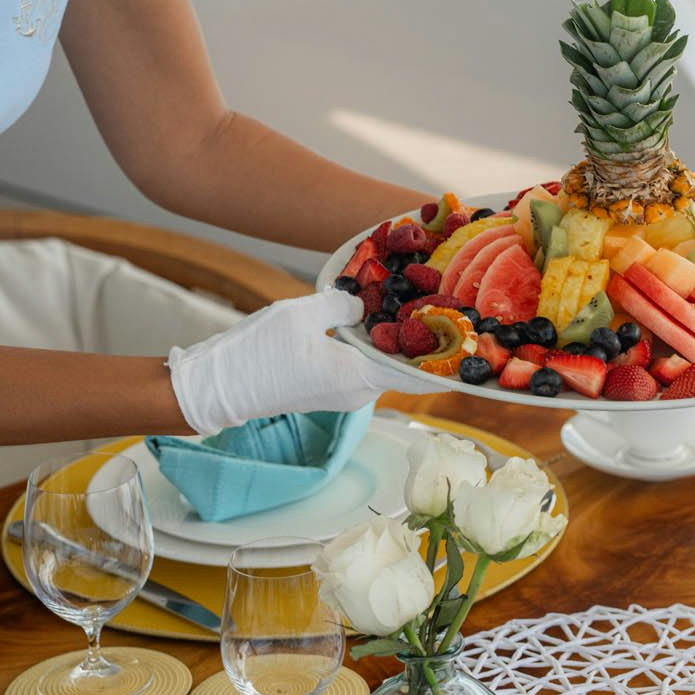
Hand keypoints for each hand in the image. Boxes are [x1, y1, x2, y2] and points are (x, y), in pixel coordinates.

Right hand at [167, 289, 437, 434]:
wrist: (217, 386)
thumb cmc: (258, 353)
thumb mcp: (303, 313)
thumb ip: (344, 304)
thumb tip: (365, 303)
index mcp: (362, 378)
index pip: (422, 373)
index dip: (452, 357)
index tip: (476, 340)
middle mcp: (360, 391)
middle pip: (407, 365)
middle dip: (430, 338)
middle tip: (450, 304)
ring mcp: (345, 391)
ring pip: (385, 362)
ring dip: (400, 337)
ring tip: (421, 302)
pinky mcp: (329, 385)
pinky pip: (364, 362)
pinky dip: (376, 341)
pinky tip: (379, 314)